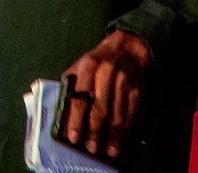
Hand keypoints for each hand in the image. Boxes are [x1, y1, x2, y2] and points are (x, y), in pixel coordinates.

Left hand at [56, 30, 150, 159]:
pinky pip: (131, 112)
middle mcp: (106, 73)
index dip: (76, 120)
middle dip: (95, 131)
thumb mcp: (80, 64)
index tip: (74, 137)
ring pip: (117, 114)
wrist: (127, 48)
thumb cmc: (98, 60)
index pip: (80, 98)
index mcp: (88, 67)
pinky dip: (126, 128)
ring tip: (109, 150)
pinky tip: (122, 139)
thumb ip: (70, 83)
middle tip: (92, 148)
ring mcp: (124, 81)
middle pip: (100, 108)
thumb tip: (60, 107)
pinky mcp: (137, 88)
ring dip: (113, 135)